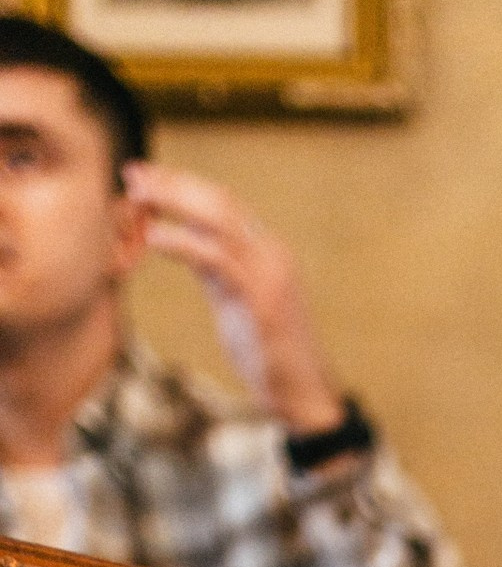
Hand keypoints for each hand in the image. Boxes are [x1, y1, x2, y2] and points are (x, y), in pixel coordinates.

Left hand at [124, 162, 347, 437]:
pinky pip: (218, 259)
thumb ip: (213, 267)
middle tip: (133, 174)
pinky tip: (154, 238)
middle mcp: (271, 254)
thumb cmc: (267, 352)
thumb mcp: (234, 300)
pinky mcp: (262, 300)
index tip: (145, 175)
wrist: (303, 393)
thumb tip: (183, 239)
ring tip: (137, 195)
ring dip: (174, 202)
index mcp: (267, 251)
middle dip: (173, 183)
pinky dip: (184, 244)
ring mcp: (270, 274)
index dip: (182, 183)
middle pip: (219, 200)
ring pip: (219, 220)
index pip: (223, 202)